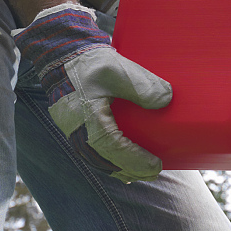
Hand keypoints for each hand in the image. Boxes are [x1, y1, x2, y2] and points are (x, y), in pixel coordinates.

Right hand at [15, 3, 171, 181]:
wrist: (63, 57)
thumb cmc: (90, 63)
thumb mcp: (118, 70)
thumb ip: (142, 85)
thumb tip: (167, 100)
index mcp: (87, 117)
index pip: (113, 148)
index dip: (136, 160)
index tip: (157, 165)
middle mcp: (77, 131)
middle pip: (106, 161)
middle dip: (132, 170)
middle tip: (155, 172)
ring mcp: (72, 133)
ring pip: (97, 161)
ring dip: (120, 169)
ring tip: (143, 172)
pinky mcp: (74, 130)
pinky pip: (92, 154)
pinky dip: (109, 163)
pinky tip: (123, 167)